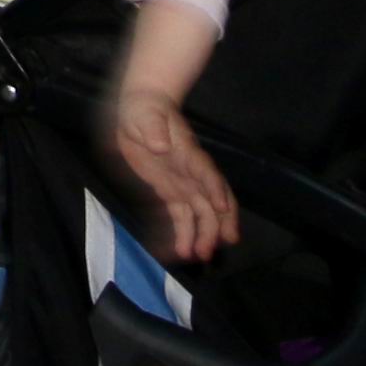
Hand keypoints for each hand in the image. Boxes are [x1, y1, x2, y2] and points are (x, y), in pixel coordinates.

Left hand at [107, 85, 235, 261]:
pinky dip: (180, 234)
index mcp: (190, 154)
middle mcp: (193, 173)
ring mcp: (184, 184)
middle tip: (210, 248)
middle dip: (215, 225)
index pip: (208, 173)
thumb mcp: (145, 115)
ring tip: (196, 256)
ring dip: (200, 235)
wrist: (142, 110)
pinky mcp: (170, 192)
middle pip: (211, 202)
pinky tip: (178, 251)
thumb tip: (161, 145)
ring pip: (199, 214)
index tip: (222, 208)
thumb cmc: (146, 110)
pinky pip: (179, 216)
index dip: (216, 190)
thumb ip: (155, 130)